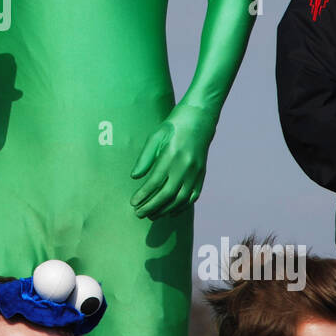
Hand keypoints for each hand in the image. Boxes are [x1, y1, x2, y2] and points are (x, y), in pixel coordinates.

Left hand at [129, 104, 216, 218]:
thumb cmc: (173, 126)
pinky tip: (170, 212)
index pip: (155, 181)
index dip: (143, 195)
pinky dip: (181, 207)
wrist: (199, 119)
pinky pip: (193, 197)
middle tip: (139, 213)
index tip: (133, 203)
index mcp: (172, 155)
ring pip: (180, 199)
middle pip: (167, 194)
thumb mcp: (155, 136)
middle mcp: (185, 166)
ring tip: (151, 215)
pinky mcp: (202, 175)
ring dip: (165, 210)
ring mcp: (196, 172)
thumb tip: (134, 177)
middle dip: (152, 206)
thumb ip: (145, 157)